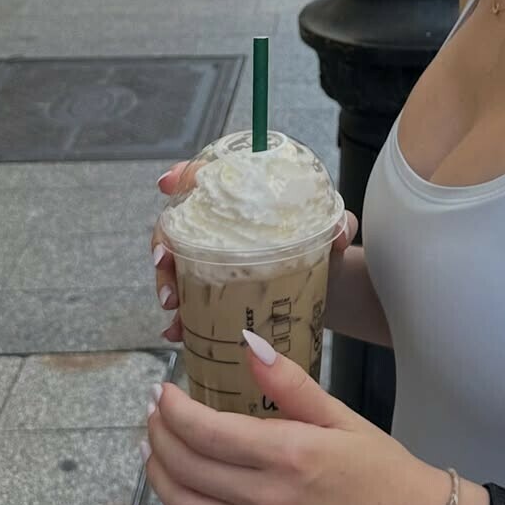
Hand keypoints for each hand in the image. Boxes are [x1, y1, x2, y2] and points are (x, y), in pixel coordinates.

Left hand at [143, 336, 448, 504]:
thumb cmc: (381, 469)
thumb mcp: (341, 416)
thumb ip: (291, 383)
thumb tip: (249, 344)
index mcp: (290, 455)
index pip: (208, 432)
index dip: (175, 411)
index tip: (164, 392)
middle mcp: (268, 501)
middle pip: (187, 469)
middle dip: (160, 437)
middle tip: (154, 415)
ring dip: (160, 479)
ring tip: (156, 451)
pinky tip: (179, 499)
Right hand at [151, 162, 357, 343]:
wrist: (331, 289)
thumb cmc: (325, 247)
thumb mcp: (333, 230)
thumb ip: (340, 225)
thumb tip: (339, 233)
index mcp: (249, 199)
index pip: (210, 177)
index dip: (185, 175)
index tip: (168, 182)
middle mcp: (225, 226)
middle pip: (180, 224)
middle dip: (164, 241)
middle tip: (165, 262)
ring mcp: (218, 259)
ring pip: (176, 263)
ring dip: (166, 281)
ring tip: (172, 305)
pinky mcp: (219, 291)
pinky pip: (189, 301)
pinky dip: (181, 317)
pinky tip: (177, 330)